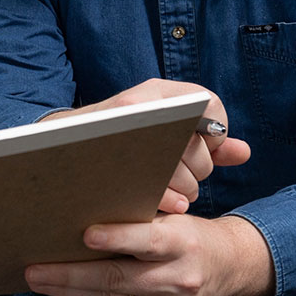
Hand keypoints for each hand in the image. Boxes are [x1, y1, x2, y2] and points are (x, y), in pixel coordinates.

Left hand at [24, 213, 274, 295]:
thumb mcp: (173, 219)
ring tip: (41, 281)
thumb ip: (138, 221)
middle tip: (34, 271)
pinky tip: (71, 292)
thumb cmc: (189, 236)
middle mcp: (181, 279)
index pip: (148, 241)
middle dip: (70, 276)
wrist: (229, 270)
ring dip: (72, 293)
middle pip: (118, 279)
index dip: (117, 238)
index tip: (86, 235)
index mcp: (183, 243)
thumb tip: (82, 218)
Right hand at [43, 79, 251, 213]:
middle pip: (196, 143)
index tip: (201, 148)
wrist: (51, 152)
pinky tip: (169, 204)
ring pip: (179, 167)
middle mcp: (142, 102)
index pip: (210, 104)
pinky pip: (157, 185)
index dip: (213, 133)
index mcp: (158, 90)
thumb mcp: (160, 135)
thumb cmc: (116, 145)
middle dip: (198, 169)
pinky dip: (170, 199)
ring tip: (173, 194)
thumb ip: (206, 143)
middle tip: (182, 179)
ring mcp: (123, 131)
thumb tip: (243, 152)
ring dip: (184, 188)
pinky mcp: (110, 156)